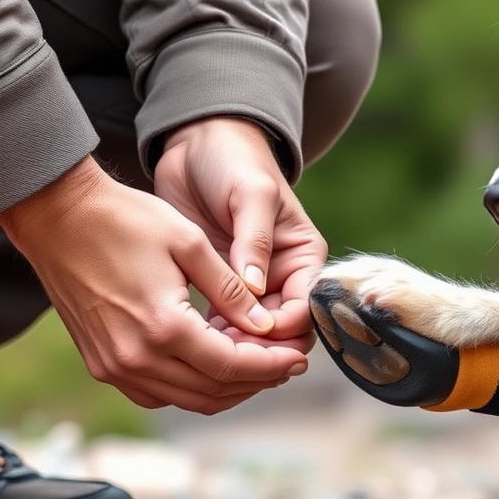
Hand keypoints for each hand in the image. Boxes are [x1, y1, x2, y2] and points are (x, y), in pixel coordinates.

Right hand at [0, 157, 308, 414]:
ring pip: (186, 399)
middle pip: (212, 391)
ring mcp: (114, 367)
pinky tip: (212, 364)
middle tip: (284, 362)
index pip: (231, 366)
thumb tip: (266, 325)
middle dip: (256, 380)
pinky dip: (191, 386)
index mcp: (162, 327)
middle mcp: (135, 358)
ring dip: (225, 387)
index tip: (298, 357)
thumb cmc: (123, 218)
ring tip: (256, 364)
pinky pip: (157, 393)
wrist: (57, 216)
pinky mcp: (102, 364)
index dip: (270, 365)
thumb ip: (231, 291)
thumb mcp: (189, 244)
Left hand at [155, 117, 327, 349]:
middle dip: (258, 347)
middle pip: (283, 332)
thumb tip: (256, 290)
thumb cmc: (233, 161)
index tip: (253, 334)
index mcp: (303, 257)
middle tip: (225, 352)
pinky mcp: (219, 289)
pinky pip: (223, 326)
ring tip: (205, 350)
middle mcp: (283, 277)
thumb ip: (254, 240)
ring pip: (252, 336)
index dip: (284, 328)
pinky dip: (211, 338)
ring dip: (233, 348)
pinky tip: (191, 341)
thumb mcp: (251, 193)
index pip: (306, 308)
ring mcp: (251, 287)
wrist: (196, 145)